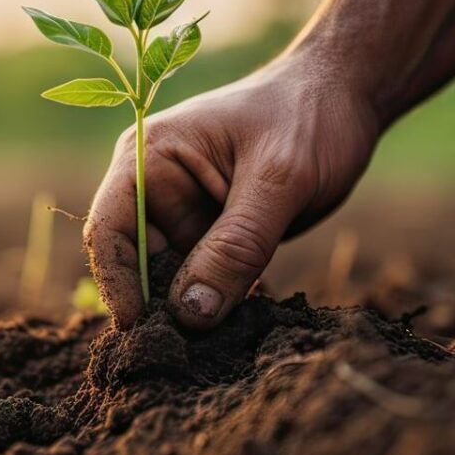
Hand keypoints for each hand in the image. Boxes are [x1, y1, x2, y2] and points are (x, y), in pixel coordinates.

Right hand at [84, 52, 378, 328]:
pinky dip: (215, 306)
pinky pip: (203, 281)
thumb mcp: (279, 180)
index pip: (108, 230)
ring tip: (212, 351)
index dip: (117, 283)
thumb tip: (190, 314)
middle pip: (135, 264)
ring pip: (169, 280)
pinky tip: (234, 331)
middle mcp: (155, 189)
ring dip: (188, 313)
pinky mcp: (214, 236)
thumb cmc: (308, 117)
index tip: (141, 331)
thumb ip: (236, 245)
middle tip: (182, 356)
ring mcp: (185, 214)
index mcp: (149, 158)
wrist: (345, 97)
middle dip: (155, 309)